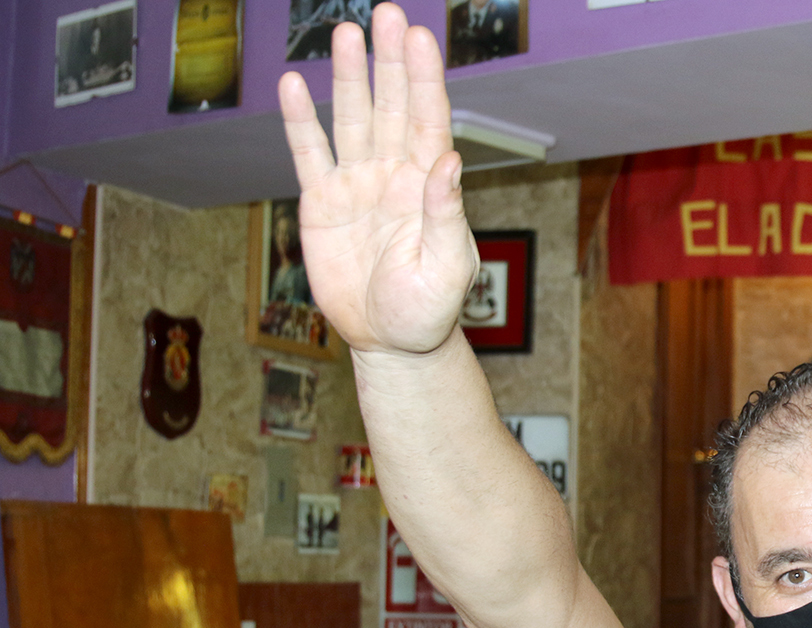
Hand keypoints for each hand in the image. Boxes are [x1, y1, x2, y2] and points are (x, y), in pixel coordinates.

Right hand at [277, 3, 476, 356]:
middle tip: (384, 14)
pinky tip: (295, 85)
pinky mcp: (322, 203)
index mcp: (430, 185)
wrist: (392, 343)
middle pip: (391, 106)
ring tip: (345, 32)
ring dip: (349, 77)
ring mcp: (357, 184)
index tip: (419, 36)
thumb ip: (447, 215)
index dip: (423, 78)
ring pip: (352, 119)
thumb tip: (448, 163)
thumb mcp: (448, 268)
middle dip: (387, 61)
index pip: (429, 119)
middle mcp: (394, 174)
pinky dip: (301, 121)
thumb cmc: (429, 310)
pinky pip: (309, 153)